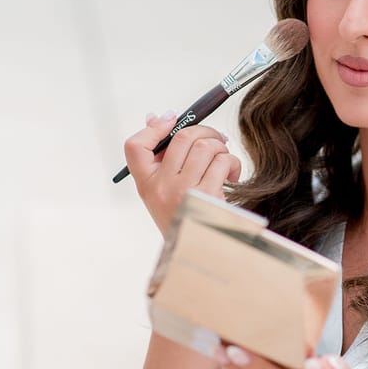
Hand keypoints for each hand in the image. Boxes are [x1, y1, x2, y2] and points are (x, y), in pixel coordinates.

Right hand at [123, 112, 241, 234]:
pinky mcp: (208, 196)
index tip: (172, 120)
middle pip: (182, 137)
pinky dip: (232, 163)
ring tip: (223, 161)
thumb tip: (157, 118)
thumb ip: (159, 158)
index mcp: (146, 185)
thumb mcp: (163, 191)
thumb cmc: (184, 216)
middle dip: (205, 131)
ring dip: (221, 148)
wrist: (201, 250)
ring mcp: (184, 191)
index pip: (135, 147)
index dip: (154, 128)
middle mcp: (162, 187)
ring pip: (206, 146)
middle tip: (216, 139)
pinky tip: (231, 176)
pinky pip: (223, 162)